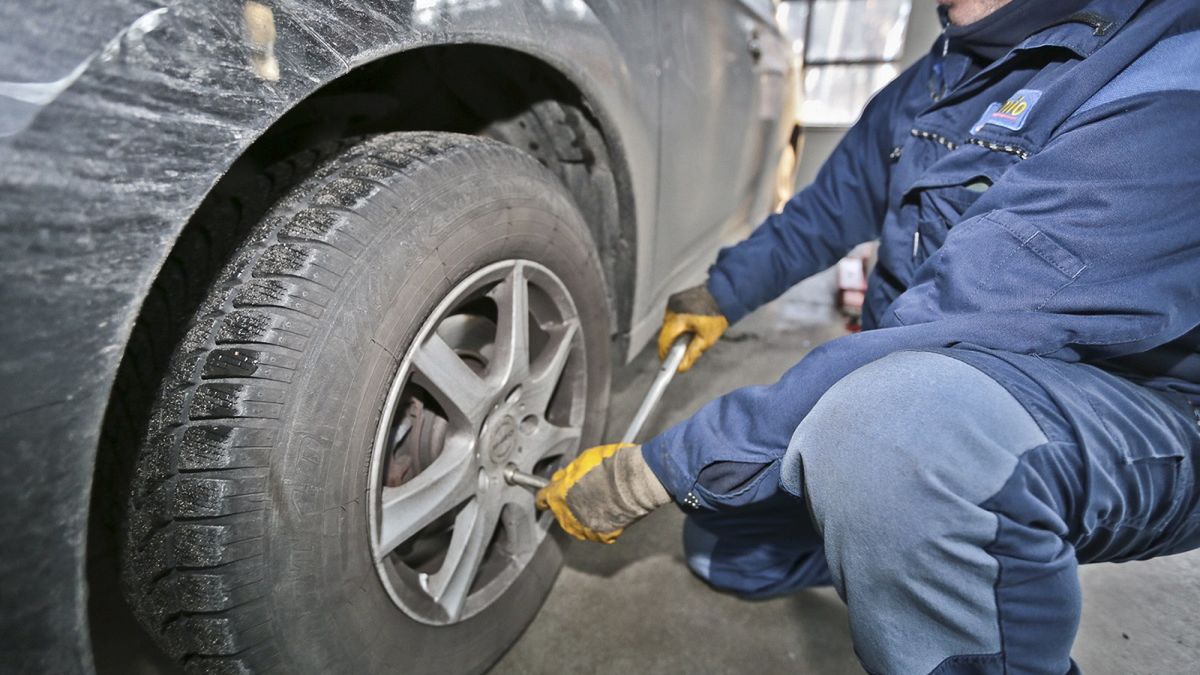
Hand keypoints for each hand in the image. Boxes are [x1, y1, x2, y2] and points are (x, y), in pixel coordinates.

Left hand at [536, 443, 669, 542]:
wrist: (634, 481)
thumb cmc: (610, 466)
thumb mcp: (582, 460)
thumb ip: (569, 474)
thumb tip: (563, 477)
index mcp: (557, 496)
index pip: (542, 498)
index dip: (546, 494)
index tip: (550, 492)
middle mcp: (567, 516)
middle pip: (561, 512)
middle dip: (568, 502)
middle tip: (584, 489)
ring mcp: (585, 528)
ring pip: (578, 523)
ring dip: (584, 513)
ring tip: (600, 499)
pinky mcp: (603, 535)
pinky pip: (597, 530)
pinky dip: (603, 522)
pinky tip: (611, 510)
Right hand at [658, 284, 728, 371]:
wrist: (724, 294)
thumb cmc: (717, 316)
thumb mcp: (706, 340)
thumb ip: (691, 354)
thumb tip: (680, 368)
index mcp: (677, 319)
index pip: (663, 341)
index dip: (666, 354)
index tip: (670, 363)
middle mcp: (671, 309)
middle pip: (665, 332)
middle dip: (673, 343)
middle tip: (686, 350)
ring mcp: (673, 302)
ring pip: (669, 324)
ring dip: (676, 332)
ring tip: (692, 334)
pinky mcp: (676, 298)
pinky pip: (673, 315)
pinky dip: (679, 322)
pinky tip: (691, 324)